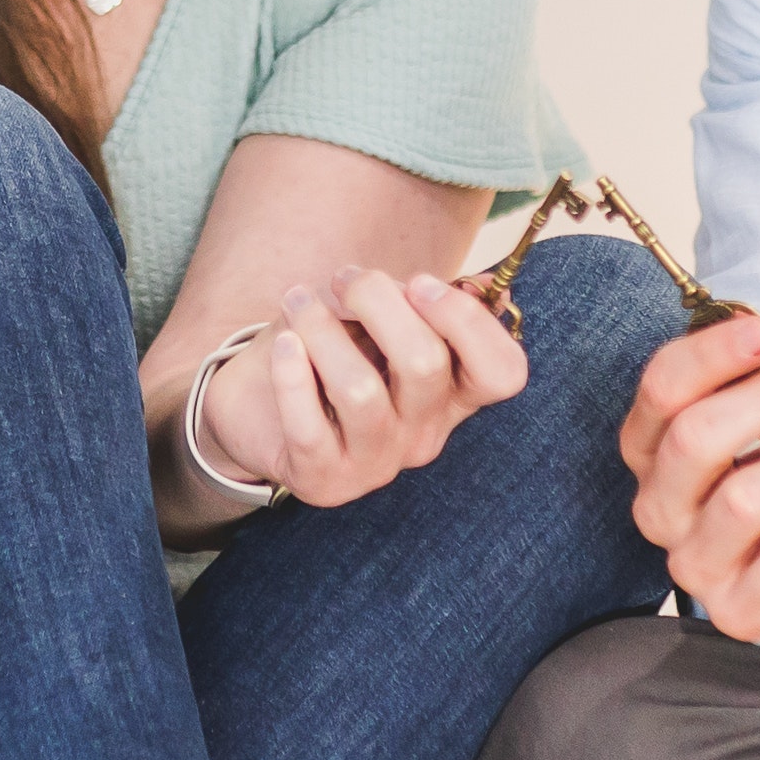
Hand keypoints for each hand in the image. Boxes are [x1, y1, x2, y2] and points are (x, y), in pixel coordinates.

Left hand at [196, 266, 528, 510]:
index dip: (467, 322)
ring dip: (321, 328)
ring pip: (361, 390)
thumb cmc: (332, 353)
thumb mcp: (380, 320)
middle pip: (425, 364)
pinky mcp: (323, 480)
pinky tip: (284, 346)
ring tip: (297, 301)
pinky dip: (292, 375)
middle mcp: (424, 435)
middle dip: (378, 301)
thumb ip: (423, 301)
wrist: (258, 406)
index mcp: (452, 395)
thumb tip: (482, 286)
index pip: (502, 373)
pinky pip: (309, 426)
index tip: (418, 283)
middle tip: (344, 278)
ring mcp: (376, 464)